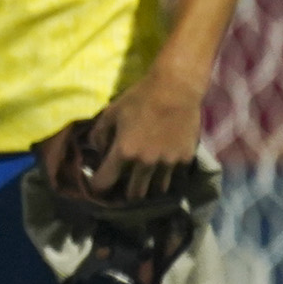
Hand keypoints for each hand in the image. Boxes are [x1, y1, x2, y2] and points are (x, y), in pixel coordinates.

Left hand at [87, 64, 205, 198]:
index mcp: (124, 152)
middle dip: (125, 194)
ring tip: (145, 184)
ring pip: (157, 190)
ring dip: (149, 188)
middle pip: (134, 193)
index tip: (97, 186)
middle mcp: (145, 162)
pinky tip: (163, 173)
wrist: (176, 89)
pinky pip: (175, 177)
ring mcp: (168, 162)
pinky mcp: (186, 158)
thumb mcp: (111, 113)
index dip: (98, 186)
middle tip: (123, 189)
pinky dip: (167, 177)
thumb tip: (96, 151)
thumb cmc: (140, 98)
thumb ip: (99, 135)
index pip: (105, 182)